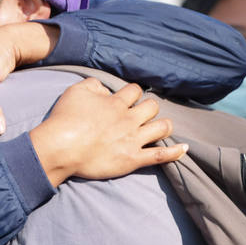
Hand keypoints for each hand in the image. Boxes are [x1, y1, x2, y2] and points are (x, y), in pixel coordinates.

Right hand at [29, 78, 186, 185]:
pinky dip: (175, 152)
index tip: (128, 98)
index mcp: (116, 103)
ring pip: (162, 127)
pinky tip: (184, 149)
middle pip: (151, 106)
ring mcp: (133, 140)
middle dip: (149, 107)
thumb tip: (105, 89)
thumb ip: (93, 85)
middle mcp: (129, 119)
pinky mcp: (133, 159)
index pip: (134, 90)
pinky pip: (161, 155)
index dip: (132, 93)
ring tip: (160, 127)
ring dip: (163, 125)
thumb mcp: (75, 91)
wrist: (62, 148)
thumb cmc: (65, 119)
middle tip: (142, 114)